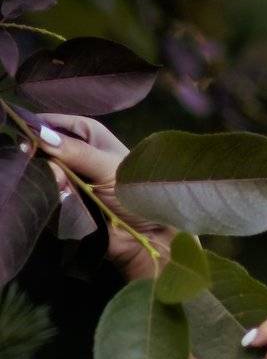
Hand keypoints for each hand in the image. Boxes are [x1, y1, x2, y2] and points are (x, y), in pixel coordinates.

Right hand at [27, 112, 175, 279]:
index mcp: (91, 136)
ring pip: (45, 175)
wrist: (145, 236)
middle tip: (52, 172)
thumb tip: (43, 136)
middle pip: (45, 150)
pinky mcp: (63, 203)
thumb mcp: (109, 167)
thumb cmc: (138, 193)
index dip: (43, 129)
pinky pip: (49, 197)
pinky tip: (69, 205)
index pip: (58, 123)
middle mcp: (76, 154)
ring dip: (54, 183)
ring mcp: (69, 179)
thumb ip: (77, 152)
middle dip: (47, 160)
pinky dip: (57, 201)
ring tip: (68, 193)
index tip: (30, 136)